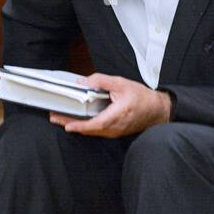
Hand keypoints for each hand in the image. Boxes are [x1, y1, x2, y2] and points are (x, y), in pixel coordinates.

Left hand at [48, 73, 171, 138]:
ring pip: (93, 131)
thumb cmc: (142, 97)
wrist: (157, 109)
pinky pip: (98, 131)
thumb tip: (83, 81)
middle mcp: (115, 127)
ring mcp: (115, 131)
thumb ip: (101, 81)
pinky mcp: (115, 131)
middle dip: (71, 124)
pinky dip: (86, 126)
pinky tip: (78, 121)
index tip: (67, 125)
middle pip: (89, 129)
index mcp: (117, 115)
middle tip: (55, 118)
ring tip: (62, 119)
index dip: (80, 126)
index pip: (95, 124)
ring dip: (77, 126)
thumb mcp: (121, 83)